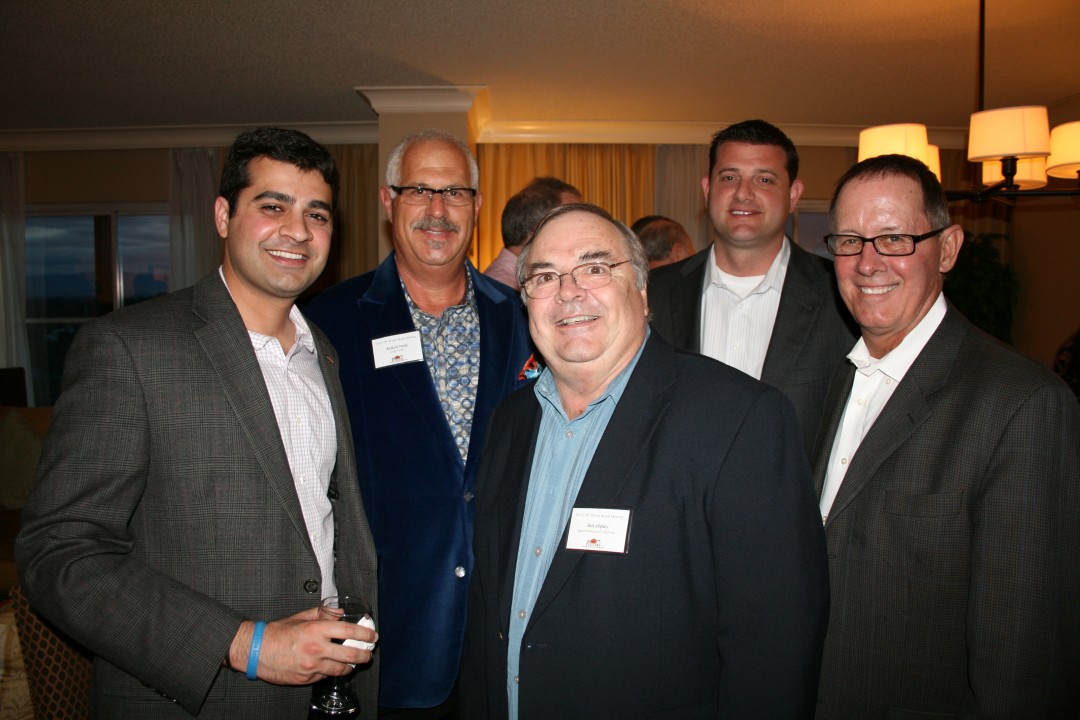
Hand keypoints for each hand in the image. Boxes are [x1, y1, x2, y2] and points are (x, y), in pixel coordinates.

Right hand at [227, 608, 377, 684]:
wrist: (257, 651)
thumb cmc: (277, 633)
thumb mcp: (300, 617)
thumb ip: (322, 613)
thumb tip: (339, 612)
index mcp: (316, 630)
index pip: (348, 630)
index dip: (365, 633)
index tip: (373, 636)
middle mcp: (317, 649)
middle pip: (350, 655)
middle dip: (364, 655)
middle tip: (369, 653)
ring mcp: (312, 666)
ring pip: (340, 670)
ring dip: (350, 667)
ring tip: (352, 663)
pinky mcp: (306, 679)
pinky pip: (325, 677)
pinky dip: (330, 672)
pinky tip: (330, 666)